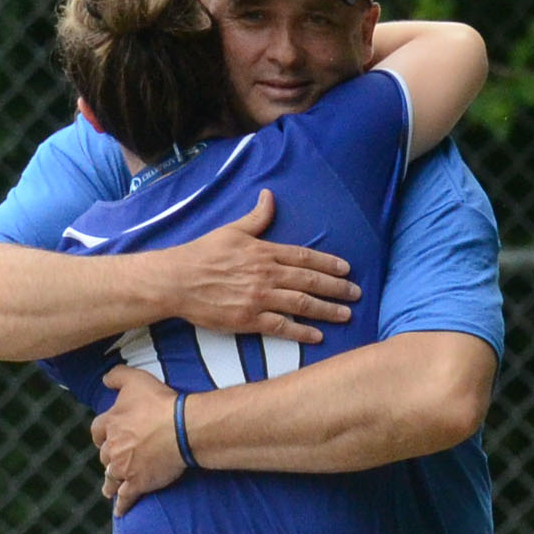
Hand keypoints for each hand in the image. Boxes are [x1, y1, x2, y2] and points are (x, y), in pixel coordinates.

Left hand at [93, 366, 184, 514]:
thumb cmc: (160, 403)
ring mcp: (124, 467)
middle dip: (109, 458)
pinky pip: (126, 497)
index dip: (101, 435)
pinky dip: (122, 505)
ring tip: (109, 489)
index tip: (103, 438)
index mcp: (110, 423)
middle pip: (104, 456)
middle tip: (114, 462)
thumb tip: (104, 379)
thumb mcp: (136, 380)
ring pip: (111, 478)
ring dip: (110, 483)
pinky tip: (120, 511)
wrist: (180, 428)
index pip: (97, 430)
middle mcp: (113, 447)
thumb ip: (117, 376)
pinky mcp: (137, 483)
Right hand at [163, 192, 350, 342]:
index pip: (304, 257)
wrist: (177, 280)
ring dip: (327, 310)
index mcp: (264, 252)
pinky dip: (301, 332)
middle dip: (337, 288)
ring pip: (301, 304)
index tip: (346, 269)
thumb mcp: (231, 230)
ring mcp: (259, 298)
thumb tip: (269, 196)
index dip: (328, 263)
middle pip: (310, 281)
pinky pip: (281, 327)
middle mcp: (267, 275)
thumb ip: (255, 218)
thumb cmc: (202, 254)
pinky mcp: (248, 320)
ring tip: (346, 314)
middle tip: (356, 293)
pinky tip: (317, 336)